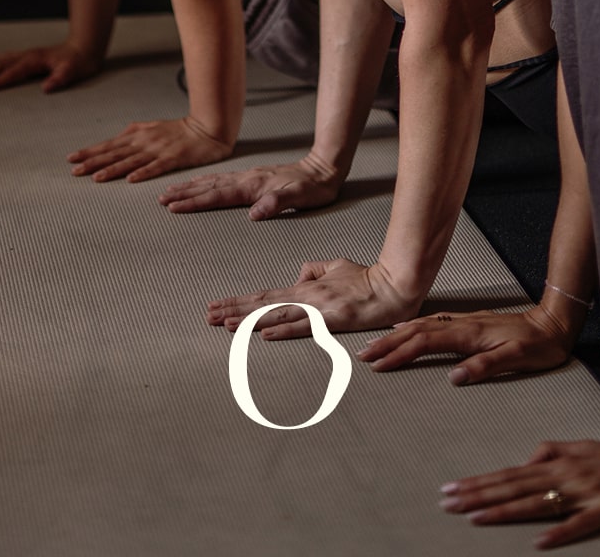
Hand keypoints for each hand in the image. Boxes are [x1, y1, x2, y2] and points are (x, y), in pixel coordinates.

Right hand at [0, 42, 101, 93]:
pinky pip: (0, 59)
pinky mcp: (23, 56)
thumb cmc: (78, 62)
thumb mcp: (73, 72)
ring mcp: (23, 55)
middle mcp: (25, 56)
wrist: (84, 47)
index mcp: (34, 60)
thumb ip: (60, 79)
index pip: (10, 73)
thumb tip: (46, 88)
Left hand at [68, 115, 233, 183]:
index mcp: (138, 134)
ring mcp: (158, 149)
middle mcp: (144, 141)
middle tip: (74, 170)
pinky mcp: (173, 158)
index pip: (109, 145)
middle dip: (93, 162)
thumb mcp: (151, 127)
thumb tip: (114, 141)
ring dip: (113, 170)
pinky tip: (131, 179)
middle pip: (115, 153)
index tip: (72, 158)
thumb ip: (133, 135)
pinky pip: (156, 167)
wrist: (206, 127)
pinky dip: (143, 173)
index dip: (90, 152)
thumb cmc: (178, 130)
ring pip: (131, 161)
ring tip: (96, 178)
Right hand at [157, 154, 341, 217]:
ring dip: (190, 186)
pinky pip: (221, 179)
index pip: (217, 195)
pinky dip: (205, 182)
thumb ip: (277, 203)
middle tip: (161, 198)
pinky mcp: (251, 177)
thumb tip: (255, 214)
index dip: (194, 202)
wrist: (323, 168)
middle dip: (183, 192)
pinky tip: (199, 183)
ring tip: (171, 190)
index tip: (174, 206)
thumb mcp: (299, 197)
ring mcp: (248, 176)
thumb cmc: (313, 187)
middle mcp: (246, 179)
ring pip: (212, 181)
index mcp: (253, 186)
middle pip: (208, 186)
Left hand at [208, 257, 420, 337]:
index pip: (264, 296)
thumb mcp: (334, 267)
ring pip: (277, 315)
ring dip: (249, 321)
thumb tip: (297, 278)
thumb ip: (313, 271)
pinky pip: (305, 326)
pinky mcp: (333, 319)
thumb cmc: (364, 279)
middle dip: (234, 311)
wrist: (392, 286)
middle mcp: (306, 297)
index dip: (239, 302)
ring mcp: (318, 309)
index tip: (216, 307)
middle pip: (263, 305)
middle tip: (207, 317)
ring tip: (225, 325)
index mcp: (304, 287)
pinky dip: (284, 329)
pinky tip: (265, 333)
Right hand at [359, 303, 572, 379]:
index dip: (400, 353)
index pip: (425, 343)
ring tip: (375, 344)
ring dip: (396, 335)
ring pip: (422, 325)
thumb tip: (454, 377)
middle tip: (363, 355)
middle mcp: (462, 325)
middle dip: (388, 343)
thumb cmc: (537, 345)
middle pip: (416, 331)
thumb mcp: (517, 358)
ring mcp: (463, 323)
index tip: (379, 365)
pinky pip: (431, 324)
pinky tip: (405, 329)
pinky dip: (412, 327)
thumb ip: (485, 366)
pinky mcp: (467, 324)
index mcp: (469, 334)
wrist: (552, 324)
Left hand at [439, 440, 599, 546]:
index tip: (451, 489)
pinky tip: (538, 542)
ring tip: (475, 518)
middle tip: (447, 503)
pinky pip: (580, 524)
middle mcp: (566, 475)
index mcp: (558, 462)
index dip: (479, 482)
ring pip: (537, 503)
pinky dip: (559, 533)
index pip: (510, 474)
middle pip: (514, 487)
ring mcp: (586, 492)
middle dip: (478, 496)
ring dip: (504, 511)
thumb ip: (551, 451)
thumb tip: (524, 461)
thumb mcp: (581, 446)